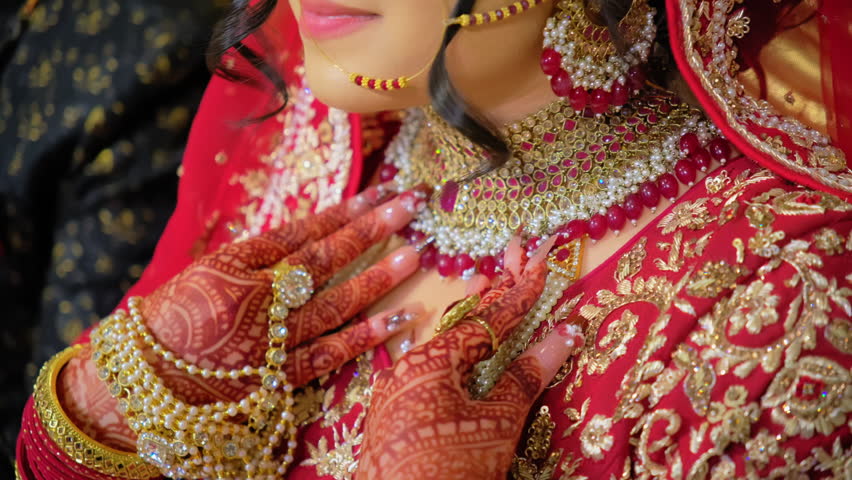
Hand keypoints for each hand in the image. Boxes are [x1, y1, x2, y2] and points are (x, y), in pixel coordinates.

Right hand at [60, 185, 427, 446]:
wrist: (141, 379)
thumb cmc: (177, 317)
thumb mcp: (211, 271)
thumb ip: (263, 254)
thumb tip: (320, 232)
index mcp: (235, 264)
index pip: (301, 231)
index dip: (344, 211)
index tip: (379, 193)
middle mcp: (256, 299)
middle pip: (324, 259)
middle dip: (371, 230)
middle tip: (411, 206)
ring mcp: (269, 340)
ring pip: (334, 304)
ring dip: (377, 278)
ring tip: (414, 255)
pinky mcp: (277, 377)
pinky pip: (329, 354)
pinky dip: (365, 337)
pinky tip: (398, 319)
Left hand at [357, 241, 583, 479]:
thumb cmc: (449, 468)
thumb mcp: (498, 423)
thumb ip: (526, 376)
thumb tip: (563, 334)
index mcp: (429, 361)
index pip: (486, 321)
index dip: (518, 297)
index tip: (539, 268)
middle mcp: (405, 368)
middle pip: (459, 324)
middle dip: (491, 294)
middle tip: (510, 257)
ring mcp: (394, 392)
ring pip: (440, 346)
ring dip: (469, 322)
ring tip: (486, 285)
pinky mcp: (392, 416)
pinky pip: (426, 370)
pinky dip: (451, 354)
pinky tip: (458, 348)